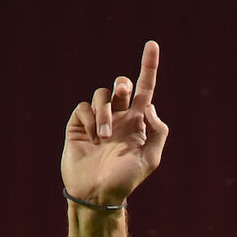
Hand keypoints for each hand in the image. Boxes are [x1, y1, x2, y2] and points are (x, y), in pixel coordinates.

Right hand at [61, 41, 168, 205]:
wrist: (97, 193)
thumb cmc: (126, 179)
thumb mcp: (150, 158)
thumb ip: (157, 131)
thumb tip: (150, 105)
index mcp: (139, 122)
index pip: (146, 89)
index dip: (149, 66)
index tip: (152, 44)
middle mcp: (120, 117)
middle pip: (122, 86)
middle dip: (123, 84)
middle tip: (123, 93)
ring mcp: (98, 120)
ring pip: (102, 95)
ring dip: (105, 112)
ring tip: (104, 137)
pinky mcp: (78, 125)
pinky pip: (84, 107)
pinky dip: (90, 119)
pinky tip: (92, 138)